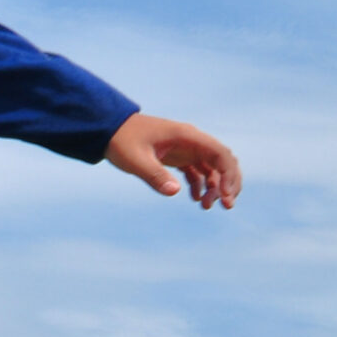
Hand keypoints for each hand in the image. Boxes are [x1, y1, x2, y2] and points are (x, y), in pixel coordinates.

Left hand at [106, 113, 240, 209]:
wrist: (108, 130)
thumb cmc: (121, 140)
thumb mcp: (136, 159)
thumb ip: (155, 175)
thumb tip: (174, 192)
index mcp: (186, 136)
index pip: (220, 153)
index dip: (228, 175)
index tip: (226, 196)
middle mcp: (191, 141)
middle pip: (222, 161)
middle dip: (228, 183)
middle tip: (226, 206)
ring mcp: (185, 149)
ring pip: (212, 168)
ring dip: (214, 187)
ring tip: (205, 207)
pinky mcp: (177, 157)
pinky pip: (197, 171)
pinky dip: (200, 185)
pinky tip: (195, 199)